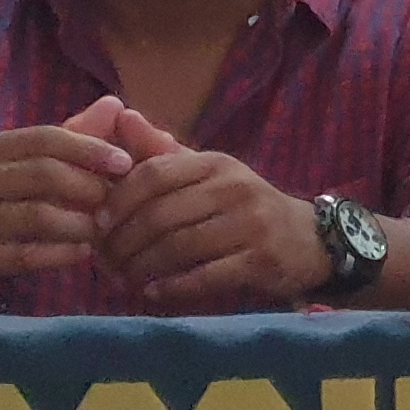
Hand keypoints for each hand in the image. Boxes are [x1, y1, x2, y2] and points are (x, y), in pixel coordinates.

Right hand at [0, 113, 139, 293]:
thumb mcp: (12, 164)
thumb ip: (64, 138)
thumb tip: (115, 104)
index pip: (43, 138)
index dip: (89, 148)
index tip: (125, 162)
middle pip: (43, 174)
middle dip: (89, 187)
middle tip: (116, 202)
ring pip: (38, 216)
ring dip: (81, 224)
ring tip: (102, 230)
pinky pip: (25, 255)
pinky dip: (62, 254)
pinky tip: (82, 253)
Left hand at [100, 133, 327, 306]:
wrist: (311, 239)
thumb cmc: (246, 206)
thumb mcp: (209, 173)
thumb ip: (163, 152)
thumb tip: (121, 116)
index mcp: (215, 163)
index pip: (153, 173)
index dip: (119, 200)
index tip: (98, 222)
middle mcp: (233, 188)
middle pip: (161, 214)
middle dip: (124, 241)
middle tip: (105, 260)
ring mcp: (250, 225)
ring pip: (179, 247)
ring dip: (143, 267)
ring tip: (123, 279)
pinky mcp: (261, 260)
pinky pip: (206, 276)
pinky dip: (173, 287)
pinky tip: (153, 293)